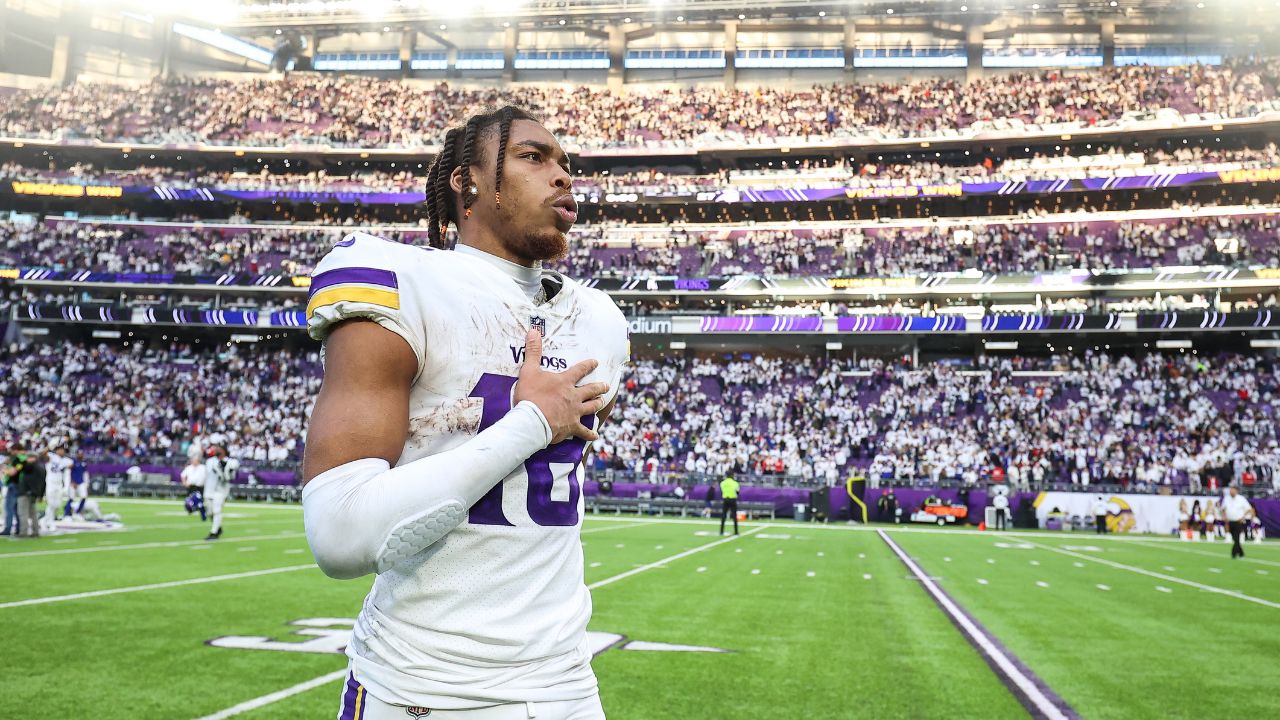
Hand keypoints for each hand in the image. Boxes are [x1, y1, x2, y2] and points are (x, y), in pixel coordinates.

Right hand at [513, 330, 608, 444]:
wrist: (531, 421)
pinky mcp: (571, 427)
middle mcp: (573, 396)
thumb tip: (534, 330)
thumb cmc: (530, 395)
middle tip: (605, 385)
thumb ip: (533, 351)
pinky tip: (596, 436)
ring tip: (601, 402)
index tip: (595, 362)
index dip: (588, 365)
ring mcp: (574, 412)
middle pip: (591, 390)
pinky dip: (590, 434)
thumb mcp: (529, 371)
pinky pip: (583, 431)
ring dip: (597, 404)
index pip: (580, 370)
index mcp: (565, 381)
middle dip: (599, 387)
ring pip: (591, 407)